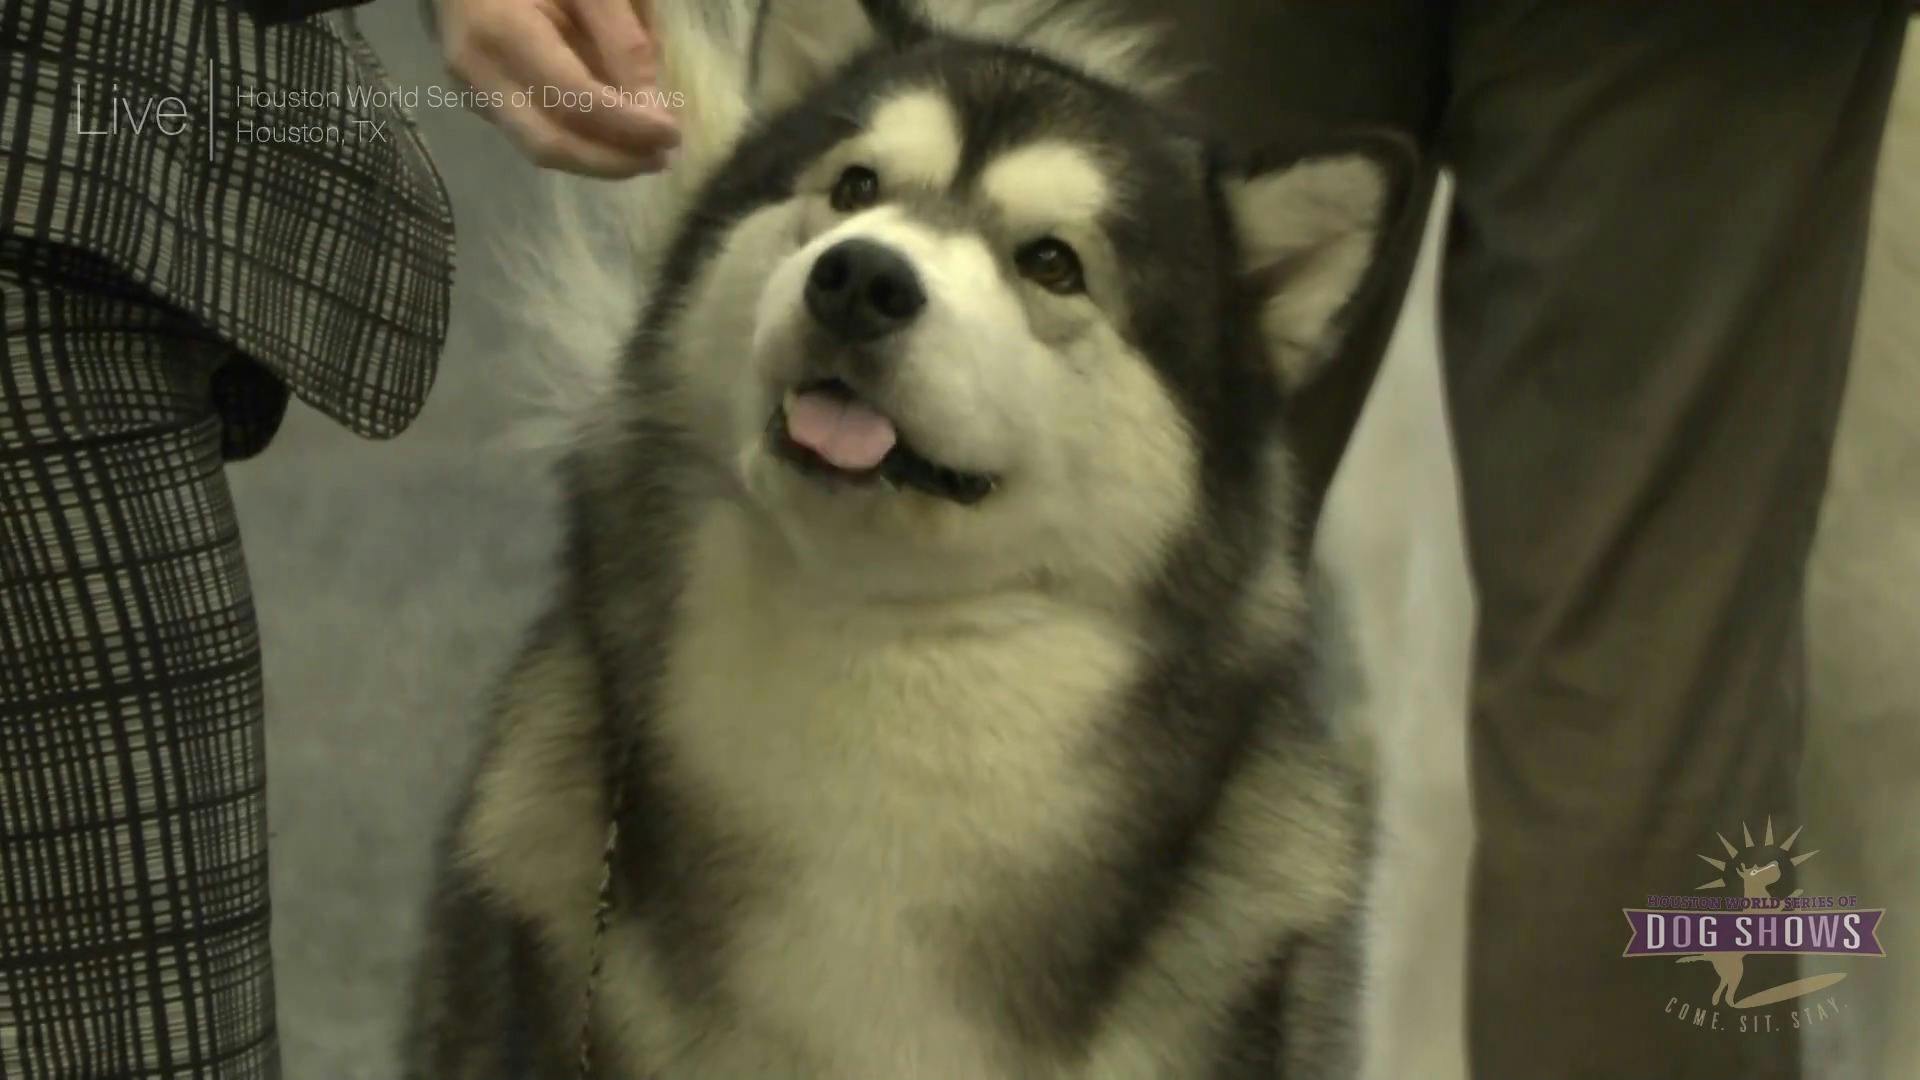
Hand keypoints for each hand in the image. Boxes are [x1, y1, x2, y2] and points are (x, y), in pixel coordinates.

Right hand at [439, 0, 679, 176]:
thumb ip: (621, 37)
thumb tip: (650, 106)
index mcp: (500, 30)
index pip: (571, 97)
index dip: (625, 124)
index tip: (672, 133)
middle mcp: (477, 72)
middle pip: (549, 143)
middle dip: (611, 161)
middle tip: (661, 159)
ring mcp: (472, 90)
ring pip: (539, 147)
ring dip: (597, 158)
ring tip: (646, 152)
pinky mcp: (480, 99)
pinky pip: (533, 133)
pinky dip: (578, 142)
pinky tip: (614, 136)